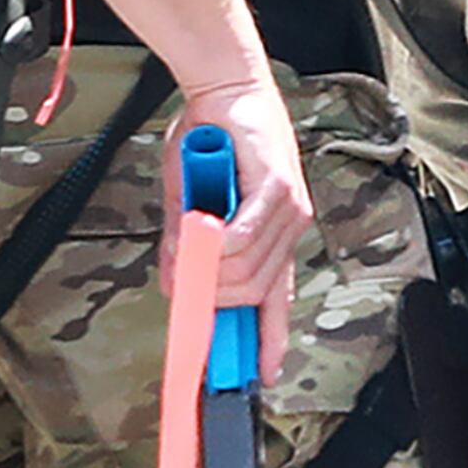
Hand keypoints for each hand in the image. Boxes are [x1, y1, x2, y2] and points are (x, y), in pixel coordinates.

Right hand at [172, 71, 312, 366]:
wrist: (222, 90)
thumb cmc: (210, 143)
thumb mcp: (193, 205)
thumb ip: (189, 247)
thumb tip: (179, 287)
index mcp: (272, 239)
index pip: (279, 303)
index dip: (270, 343)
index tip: (258, 378)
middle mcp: (288, 230)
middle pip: (250, 296)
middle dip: (209, 297)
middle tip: (182, 274)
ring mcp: (288, 211)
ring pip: (245, 272)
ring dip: (206, 266)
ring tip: (187, 233)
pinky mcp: (279, 189)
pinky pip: (243, 239)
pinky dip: (216, 242)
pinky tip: (202, 226)